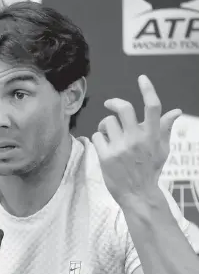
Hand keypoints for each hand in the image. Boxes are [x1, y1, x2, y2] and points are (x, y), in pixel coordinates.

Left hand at [92, 75, 181, 206]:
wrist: (137, 194)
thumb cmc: (149, 170)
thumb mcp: (162, 149)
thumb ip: (165, 128)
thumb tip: (176, 111)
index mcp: (152, 136)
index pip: (153, 108)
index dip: (148, 90)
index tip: (142, 78)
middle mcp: (137, 139)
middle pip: (123, 108)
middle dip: (114, 103)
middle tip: (109, 104)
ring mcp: (121, 148)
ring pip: (107, 122)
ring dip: (105, 126)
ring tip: (108, 135)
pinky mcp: (106, 157)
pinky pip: (96, 136)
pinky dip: (98, 139)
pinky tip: (103, 147)